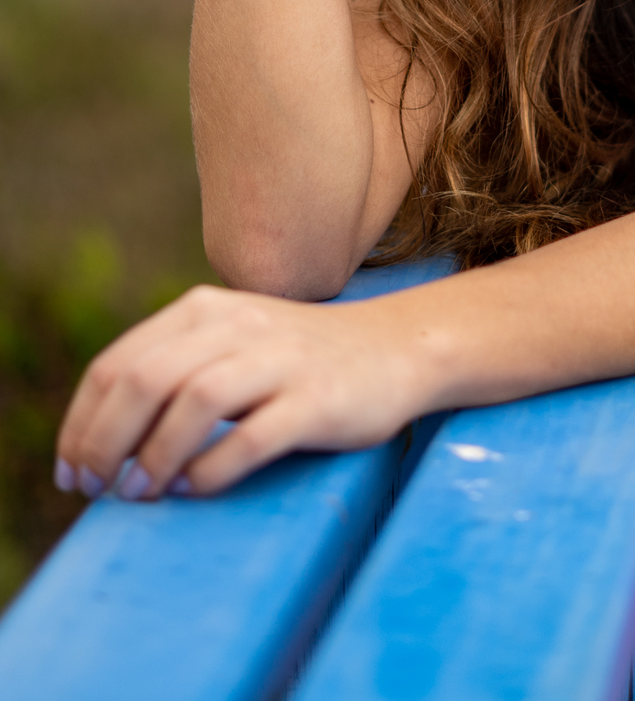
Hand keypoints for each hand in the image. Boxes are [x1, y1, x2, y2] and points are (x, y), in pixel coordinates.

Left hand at [54, 284, 429, 500]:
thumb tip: (100, 439)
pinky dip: (212, 470)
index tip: (71, 473)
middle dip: (104, 443)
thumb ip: (172, 368)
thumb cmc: (299, 358)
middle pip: (146, 379)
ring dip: (153, 457)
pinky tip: (195, 489)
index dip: (80, 424)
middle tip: (95, 490)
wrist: (395, 348)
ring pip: (194, 400)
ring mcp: (281, 360)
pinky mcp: (317, 400)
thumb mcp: (230, 341)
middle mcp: (238, 326)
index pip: (118, 364)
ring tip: (140, 494)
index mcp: (205, 309)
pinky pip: (251, 437)